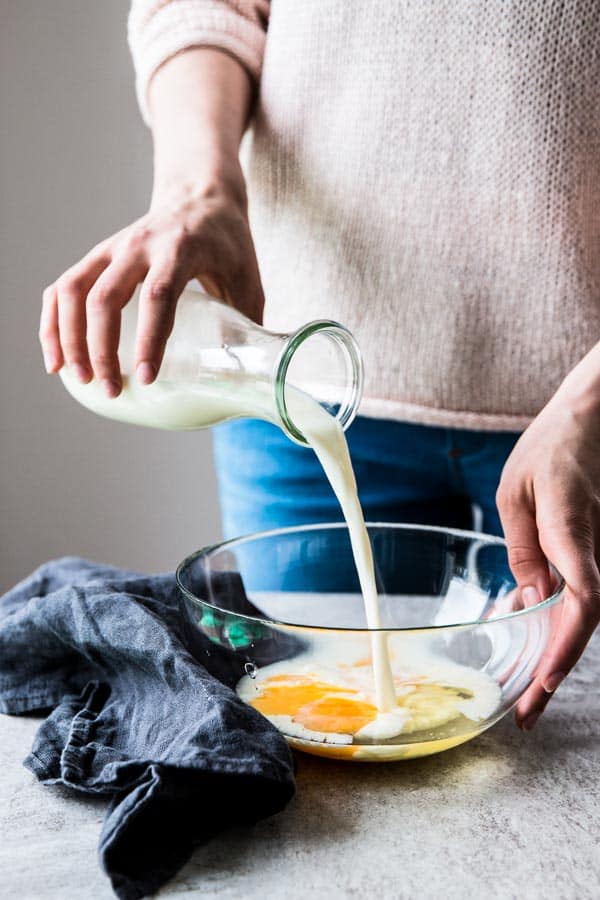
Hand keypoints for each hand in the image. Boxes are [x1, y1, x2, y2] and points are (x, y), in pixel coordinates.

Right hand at [39, 179, 263, 396]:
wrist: (200, 194)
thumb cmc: (228, 242)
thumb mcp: (248, 278)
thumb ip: (250, 325)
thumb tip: (254, 381)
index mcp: (182, 248)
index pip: (158, 295)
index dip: (150, 339)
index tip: (145, 377)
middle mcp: (139, 245)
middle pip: (105, 297)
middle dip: (101, 348)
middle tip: (110, 388)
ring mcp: (111, 248)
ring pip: (72, 291)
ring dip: (68, 338)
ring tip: (79, 378)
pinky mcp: (96, 257)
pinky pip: (61, 288)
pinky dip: (52, 323)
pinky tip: (57, 359)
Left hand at [496, 369, 599, 729]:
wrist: (597, 416)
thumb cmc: (554, 445)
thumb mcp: (515, 491)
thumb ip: (523, 547)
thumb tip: (528, 600)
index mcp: (574, 528)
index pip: (583, 602)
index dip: (564, 649)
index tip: (541, 685)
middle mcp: (599, 547)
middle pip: (585, 623)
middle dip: (554, 672)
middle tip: (524, 716)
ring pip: (586, 615)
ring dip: (557, 654)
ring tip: (526, 695)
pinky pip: (586, 595)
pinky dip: (562, 625)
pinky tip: (537, 642)